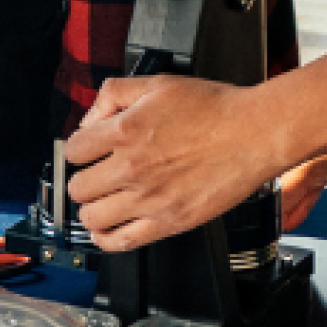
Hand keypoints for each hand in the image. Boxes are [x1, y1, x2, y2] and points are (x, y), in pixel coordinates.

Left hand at [65, 77, 287, 252]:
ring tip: (104, 201)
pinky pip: (120, 242)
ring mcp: (149, 199)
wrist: (253, 133)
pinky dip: (106, 238)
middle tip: (97, 175)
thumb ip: (115, 94)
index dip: (79, 148)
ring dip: (92, 209)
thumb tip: (90, 120)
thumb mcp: (158, 83)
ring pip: (91, 217)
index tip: (88, 151)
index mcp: (125, 131)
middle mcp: (131, 168)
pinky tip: (108, 228)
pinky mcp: (169, 222)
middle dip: (84, 178)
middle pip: (78, 187)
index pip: (72, 150)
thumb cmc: (214, 108)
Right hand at [279, 128, 326, 277]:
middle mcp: (302, 151)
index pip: (276, 201)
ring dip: (290, 206)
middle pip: (279, 193)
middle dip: (279, 218)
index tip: (265, 246)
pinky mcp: (319, 145)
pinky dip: (302, 194)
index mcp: (307, 162)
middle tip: (275, 243)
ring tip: (291, 228)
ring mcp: (309, 147)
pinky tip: (304, 208)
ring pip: (290, 183)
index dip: (270, 226)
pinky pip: (301, 175)